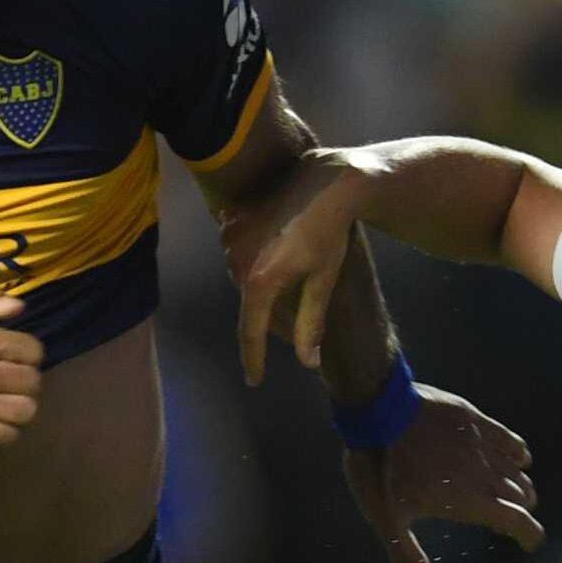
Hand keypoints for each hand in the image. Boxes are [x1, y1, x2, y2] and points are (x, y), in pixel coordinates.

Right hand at [0, 290, 45, 454]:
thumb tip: (20, 306)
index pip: (33, 351)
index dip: (28, 358)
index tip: (13, 363)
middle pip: (32, 382)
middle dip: (24, 386)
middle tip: (8, 388)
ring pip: (25, 410)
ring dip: (18, 411)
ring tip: (4, 407)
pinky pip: (8, 434)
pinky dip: (5, 431)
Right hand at [228, 148, 372, 384]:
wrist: (326, 181)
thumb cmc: (330, 234)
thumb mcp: (324, 281)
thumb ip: (310, 323)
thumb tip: (307, 363)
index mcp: (260, 281)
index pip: (251, 332)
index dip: (253, 360)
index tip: (254, 381)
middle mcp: (237, 261)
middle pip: (248, 303)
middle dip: (267, 317)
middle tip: (290, 325)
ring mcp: (230, 237)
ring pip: (241, 277)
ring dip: (258, 287)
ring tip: (286, 284)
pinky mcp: (232, 218)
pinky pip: (235, 249)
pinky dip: (249, 259)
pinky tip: (268, 253)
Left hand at [346, 390, 543, 562]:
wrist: (378, 409)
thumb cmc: (379, 468)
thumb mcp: (387, 517)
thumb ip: (406, 556)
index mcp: (470, 501)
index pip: (518, 521)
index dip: (530, 534)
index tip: (531, 542)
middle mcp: (484, 474)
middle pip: (521, 496)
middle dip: (521, 510)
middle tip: (512, 518)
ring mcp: (481, 444)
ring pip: (517, 470)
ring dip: (519, 484)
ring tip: (515, 493)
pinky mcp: (474, 419)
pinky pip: (508, 440)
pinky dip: (517, 453)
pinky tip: (517, 457)